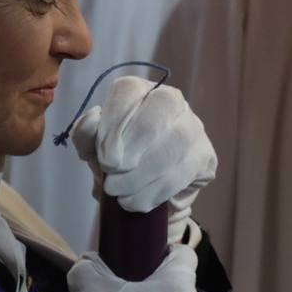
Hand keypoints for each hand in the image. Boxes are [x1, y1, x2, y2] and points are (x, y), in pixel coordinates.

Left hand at [71, 77, 216, 246]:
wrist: (142, 195)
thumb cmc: (116, 163)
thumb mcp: (93, 150)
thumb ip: (86, 134)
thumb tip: (93, 118)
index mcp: (139, 92)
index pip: (129, 90)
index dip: (115, 121)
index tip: (105, 158)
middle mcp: (172, 101)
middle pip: (159, 110)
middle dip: (133, 148)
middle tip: (112, 178)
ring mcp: (193, 127)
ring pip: (176, 141)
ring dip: (143, 175)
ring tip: (121, 195)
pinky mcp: (205, 156)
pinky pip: (186, 170)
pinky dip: (158, 190)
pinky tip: (140, 201)